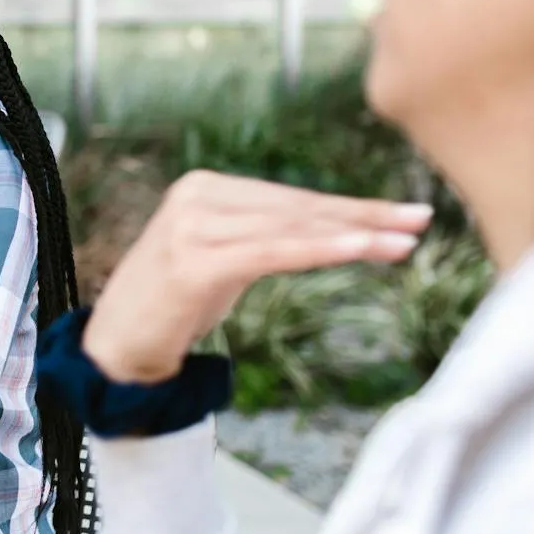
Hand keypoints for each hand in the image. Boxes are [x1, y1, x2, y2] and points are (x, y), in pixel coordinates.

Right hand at [83, 171, 432, 384]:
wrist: (114, 346)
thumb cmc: (172, 305)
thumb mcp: (222, 259)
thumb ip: (263, 236)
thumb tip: (329, 230)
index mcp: (204, 187)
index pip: (291, 198)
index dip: (349, 206)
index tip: (401, 214)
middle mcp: (196, 196)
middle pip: (296, 207)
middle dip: (362, 215)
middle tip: (419, 220)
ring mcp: (191, 226)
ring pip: (290, 227)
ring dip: (351, 234)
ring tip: (402, 241)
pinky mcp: (193, 260)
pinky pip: (270, 252)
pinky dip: (318, 250)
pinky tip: (357, 249)